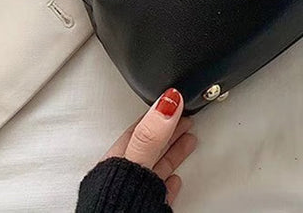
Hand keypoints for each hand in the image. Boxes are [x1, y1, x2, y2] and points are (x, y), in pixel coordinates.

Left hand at [101, 89, 195, 204]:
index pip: (141, 127)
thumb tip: (166, 102)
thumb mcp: (135, 162)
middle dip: (170, 130)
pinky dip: (169, 181)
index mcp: (117, 159)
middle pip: (151, 145)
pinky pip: (159, 191)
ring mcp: (133, 194)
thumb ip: (150, 134)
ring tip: (188, 141)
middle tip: (187, 118)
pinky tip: (174, 179)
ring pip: (157, 167)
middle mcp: (124, 175)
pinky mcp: (143, 210)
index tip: (177, 100)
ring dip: (174, 152)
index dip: (160, 113)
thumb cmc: (114, 207)